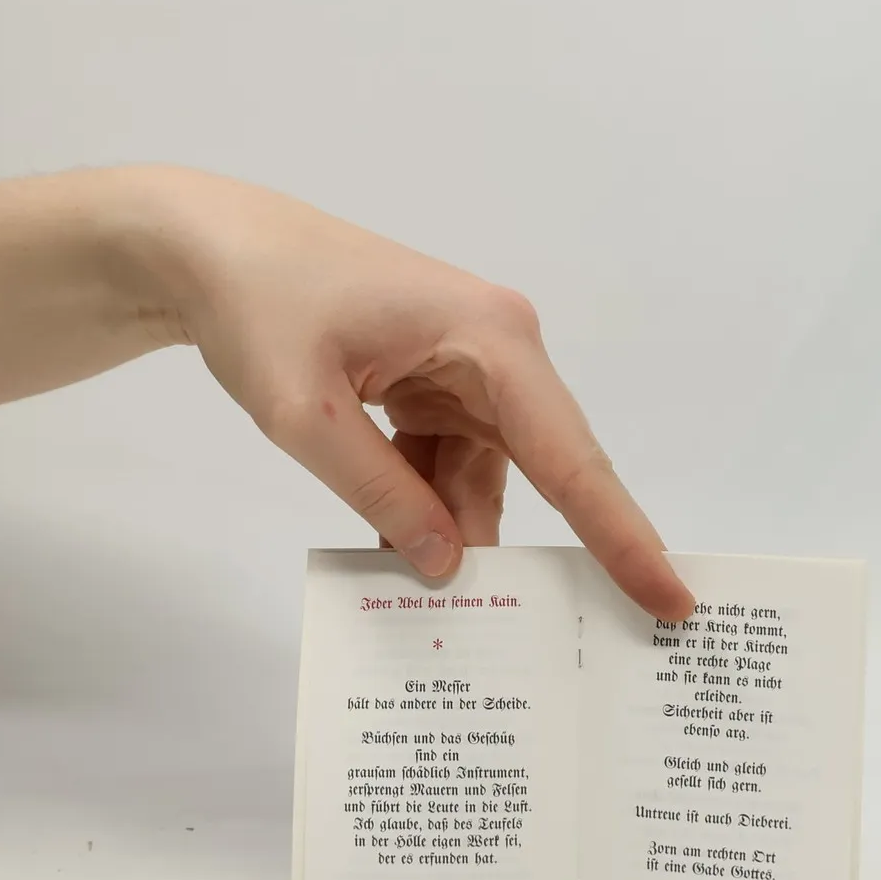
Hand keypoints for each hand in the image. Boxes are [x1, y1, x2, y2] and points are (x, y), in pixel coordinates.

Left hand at [151, 168, 694, 621]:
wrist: (209, 247)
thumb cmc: (259, 307)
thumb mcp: (305, 414)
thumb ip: (381, 492)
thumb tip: (445, 565)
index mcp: (492, 338)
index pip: (572, 455)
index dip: (622, 535)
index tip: (671, 597)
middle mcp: (500, 350)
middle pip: (544, 470)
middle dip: (545, 546)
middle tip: (565, 632)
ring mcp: (469, 367)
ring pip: (488, 476)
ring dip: (455, 529)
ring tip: (433, 593)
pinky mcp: (436, 383)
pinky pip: (450, 463)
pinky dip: (425, 505)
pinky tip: (396, 545)